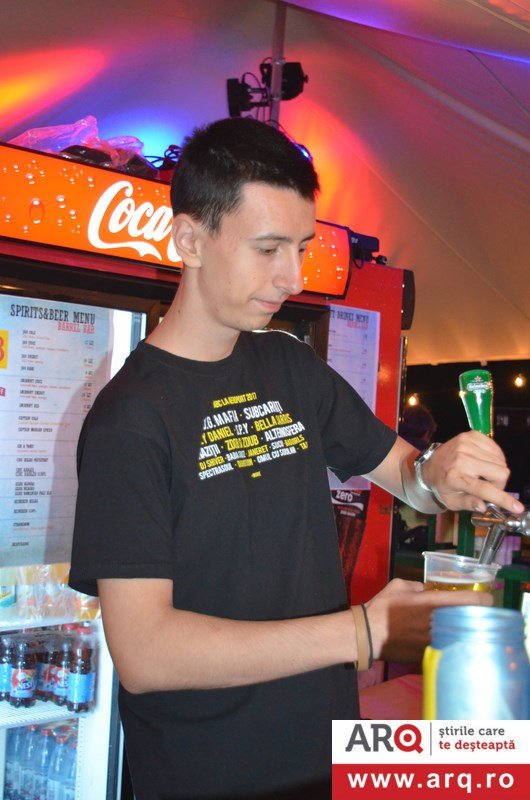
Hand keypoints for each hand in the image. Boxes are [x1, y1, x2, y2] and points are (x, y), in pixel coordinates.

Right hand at [365, 578, 491, 662]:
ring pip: (461, 639)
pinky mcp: (428, 655)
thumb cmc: (382, 608)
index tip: (487, 601)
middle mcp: (438, 624)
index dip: (484, 600)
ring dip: (464, 634)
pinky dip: (449, 647)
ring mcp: (435, 642)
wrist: (367, 635)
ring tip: (461, 631)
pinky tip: (446, 645)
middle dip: (476, 619)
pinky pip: (447, 650)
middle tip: (474, 616)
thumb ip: (417, 586)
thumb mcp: (399, 585)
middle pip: (471, 622)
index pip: (470, 602)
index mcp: (433, 603)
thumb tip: (426, 590)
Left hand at [421, 431, 523, 513]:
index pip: (485, 489)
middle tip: (489, 487)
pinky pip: (496, 449)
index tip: (517, 508)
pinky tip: (484, 463)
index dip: (504, 499)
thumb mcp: (452, 501)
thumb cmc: (442, 485)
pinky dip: (494, 458)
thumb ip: (469, 504)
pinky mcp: (471, 436)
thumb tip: (484, 506)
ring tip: (484, 474)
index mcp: (456, 478)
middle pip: (501, 472)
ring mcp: (466, 444)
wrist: (429, 465)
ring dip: (496, 471)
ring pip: (501, 460)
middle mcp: (462, 459)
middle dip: (500, 483)